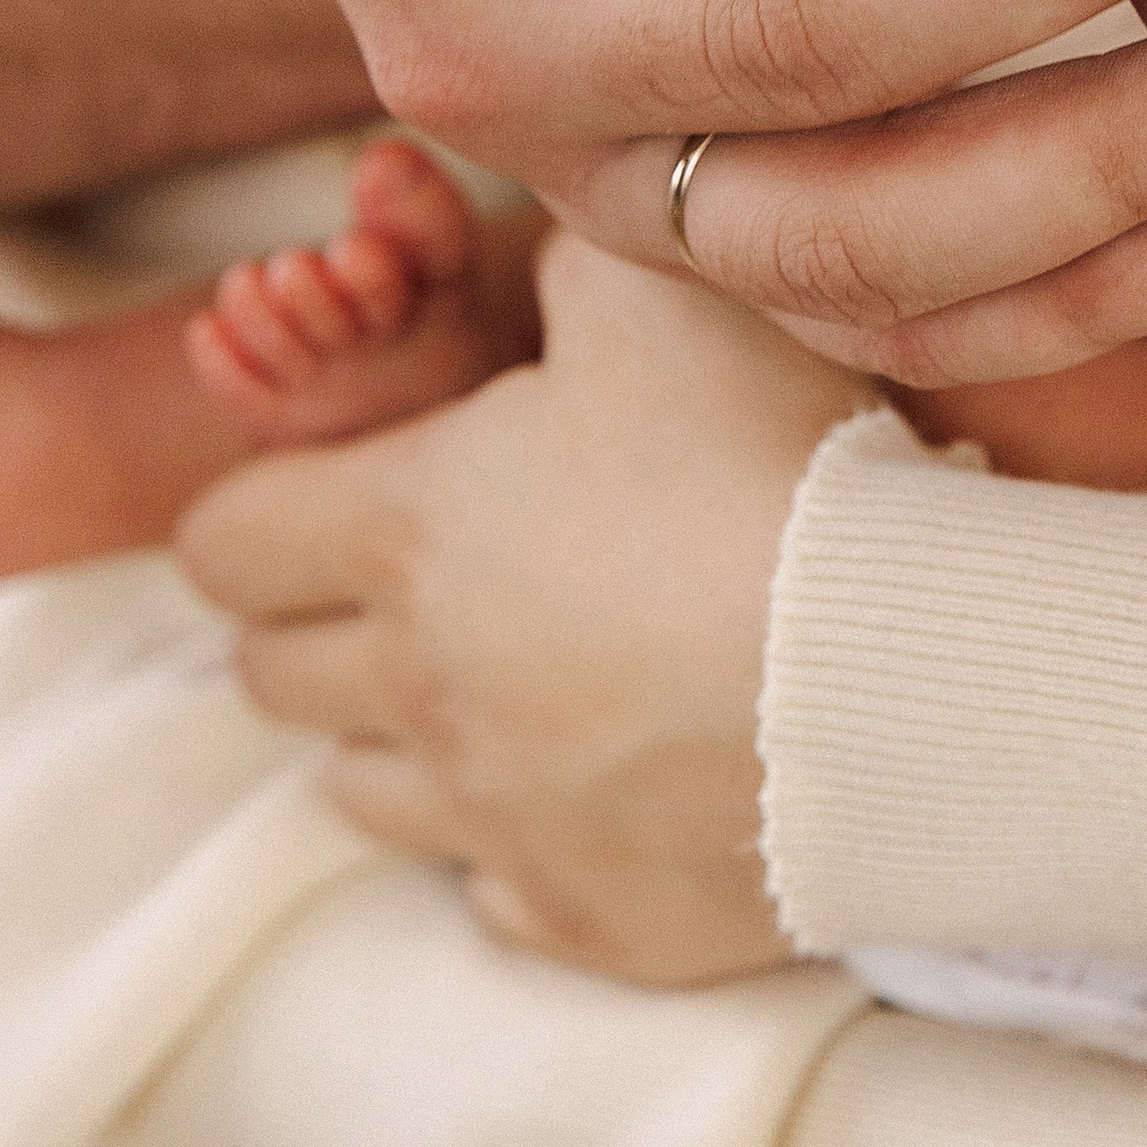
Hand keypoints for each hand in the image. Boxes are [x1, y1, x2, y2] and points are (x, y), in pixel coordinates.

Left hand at [175, 233, 868, 981]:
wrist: (924, 672)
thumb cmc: (776, 459)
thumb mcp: (664, 292)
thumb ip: (571, 247)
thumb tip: (546, 225)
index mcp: (408, 530)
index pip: (223, 541)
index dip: (263, 507)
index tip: (338, 488)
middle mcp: (420, 689)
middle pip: (271, 676)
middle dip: (320, 622)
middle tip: (428, 577)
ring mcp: (497, 819)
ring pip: (362, 795)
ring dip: (405, 738)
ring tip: (514, 682)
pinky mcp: (589, 921)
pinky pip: (496, 896)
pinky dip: (526, 844)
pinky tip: (608, 788)